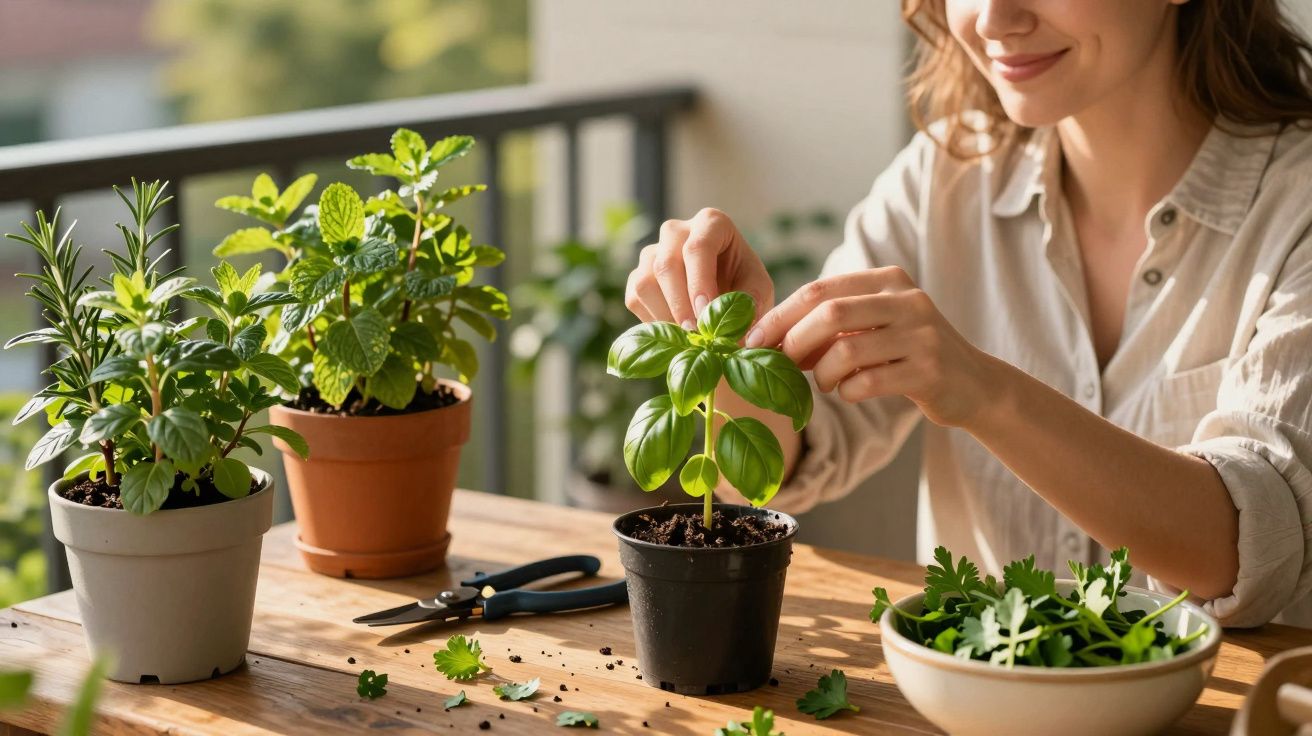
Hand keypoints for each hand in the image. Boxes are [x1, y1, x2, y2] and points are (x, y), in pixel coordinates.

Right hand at [624, 208, 773, 327]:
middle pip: (666, 264)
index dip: (699, 282)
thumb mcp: (759, 289)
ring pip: (645, 282)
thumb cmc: (744, 284)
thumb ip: (751, 302)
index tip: (706, 313)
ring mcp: (652, 252)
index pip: (698, 247)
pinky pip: (635, 299)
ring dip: (665, 315)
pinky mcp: (637, 276)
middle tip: (697, 334)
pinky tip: (675, 333)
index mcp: (710, 223)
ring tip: (688, 338)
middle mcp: (675, 231)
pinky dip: (653, 321)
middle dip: (680, 304)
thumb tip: (738, 327)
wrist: (725, 292)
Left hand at [746, 267, 1000, 427]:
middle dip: (794, 341)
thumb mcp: (873, 327)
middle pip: (830, 313)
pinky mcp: (929, 370)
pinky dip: (847, 391)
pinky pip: (868, 381)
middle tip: (782, 365)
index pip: (820, 289)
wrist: (972, 384)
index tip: (751, 340)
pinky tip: (850, 392)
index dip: (780, 315)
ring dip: (822, 373)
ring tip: (825, 383)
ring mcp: (922, 334)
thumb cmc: (906, 355)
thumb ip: (830, 325)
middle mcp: (907, 300)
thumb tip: (767, 339)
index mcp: (888, 280)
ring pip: (847, 349)